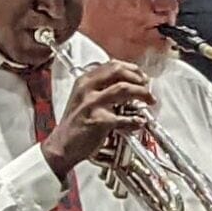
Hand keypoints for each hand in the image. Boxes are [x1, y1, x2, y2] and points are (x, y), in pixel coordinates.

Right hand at [42, 63, 152, 178]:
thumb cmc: (75, 123)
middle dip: (138, 78)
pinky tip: (139, 122)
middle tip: (147, 87)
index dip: (132, 69)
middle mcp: (86, 88)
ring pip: (123, 89)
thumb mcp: (84, 98)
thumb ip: (102, 88)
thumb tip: (128, 84)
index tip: (142, 76)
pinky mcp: (98, 121)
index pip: (112, 65)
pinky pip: (123, 118)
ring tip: (149, 101)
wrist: (62, 145)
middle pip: (118, 71)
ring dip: (142, 93)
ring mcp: (92, 104)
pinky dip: (135, 120)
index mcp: (84, 80)